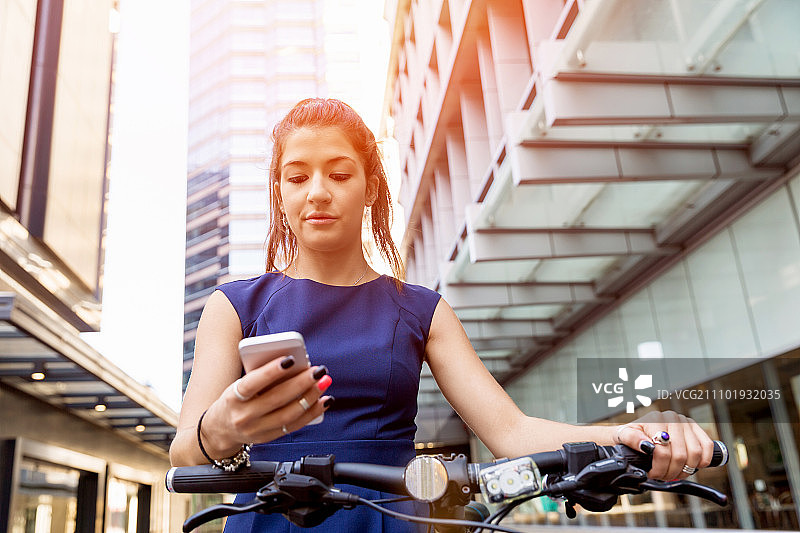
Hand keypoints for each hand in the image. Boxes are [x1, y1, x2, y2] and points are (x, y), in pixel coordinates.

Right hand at [200, 356, 332, 457]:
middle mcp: (244, 416)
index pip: (253, 382)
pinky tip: (324, 401)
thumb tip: (293, 365)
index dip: (272, 371)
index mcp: (233, 397)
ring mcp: (256, 430)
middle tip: (318, 370)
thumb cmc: (234, 400)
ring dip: (310, 397)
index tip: (290, 359)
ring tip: (323, 382)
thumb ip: (260, 377)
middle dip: (301, 383)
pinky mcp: (268, 438)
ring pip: (288, 414)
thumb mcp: (238, 386)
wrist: (219, 430)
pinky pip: (294, 426)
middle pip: (276, 399)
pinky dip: (312, 413)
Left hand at [614, 410, 713, 479]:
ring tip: (675, 473)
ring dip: (686, 469)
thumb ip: (631, 438)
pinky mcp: (697, 428)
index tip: (653, 474)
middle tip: (664, 476)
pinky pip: (707, 446)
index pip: (663, 451)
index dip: (659, 468)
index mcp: (656, 418)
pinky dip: (703, 460)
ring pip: (695, 453)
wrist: (637, 430)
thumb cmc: (631, 434)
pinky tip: (692, 466)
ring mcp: (686, 422)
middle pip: (680, 455)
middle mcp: (673, 418)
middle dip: (671, 471)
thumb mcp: (624, 435)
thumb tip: (646, 445)